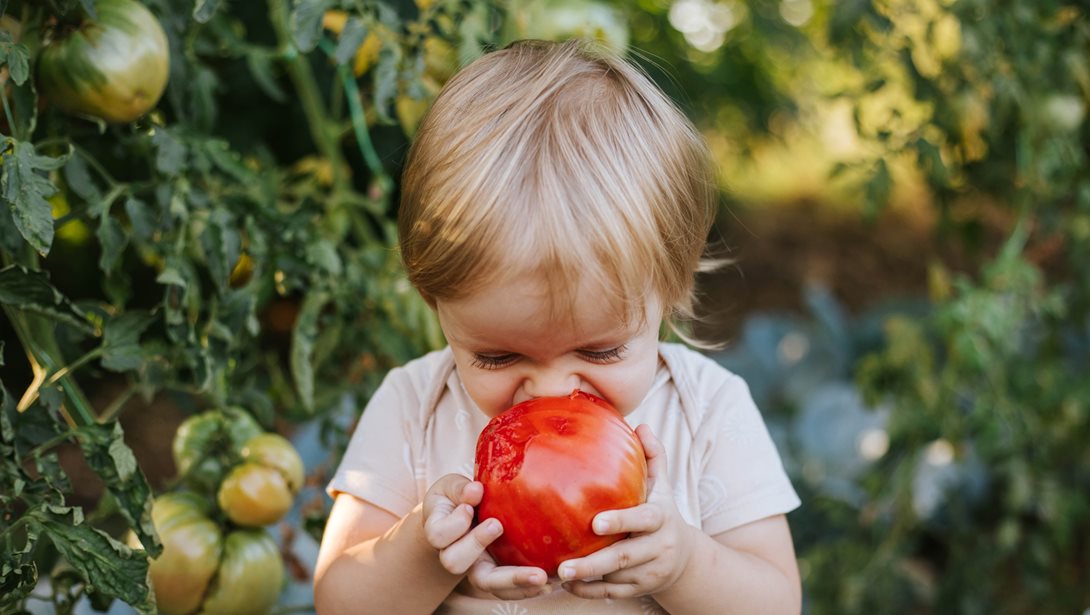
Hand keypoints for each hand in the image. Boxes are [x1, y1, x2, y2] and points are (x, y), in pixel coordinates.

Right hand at [421, 474, 548, 599]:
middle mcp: (453, 554)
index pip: (438, 535)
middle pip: (455, 562)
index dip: (454, 522)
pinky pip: (508, 589)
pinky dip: (526, 587)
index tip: (470, 507)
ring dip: (512, 579)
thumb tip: (476, 490)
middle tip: (497, 526)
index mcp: (439, 532)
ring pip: (486, 583)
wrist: (462, 516)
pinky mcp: (496, 574)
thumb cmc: (457, 497)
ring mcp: (475, 567)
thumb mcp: (452, 487)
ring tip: (539, 575)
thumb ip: (460, 489)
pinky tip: (548, 583)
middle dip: (476, 545)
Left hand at [556, 424, 695, 599]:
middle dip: (594, 563)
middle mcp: (659, 546)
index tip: (595, 523)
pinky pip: (613, 594)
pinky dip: (590, 592)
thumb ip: (653, 456)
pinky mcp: (641, 589)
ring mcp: (650, 571)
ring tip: (558, 575)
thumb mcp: (662, 485)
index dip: (622, 521)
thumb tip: (641, 425)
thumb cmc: (661, 512)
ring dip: (587, 580)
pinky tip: (567, 586)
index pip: (644, 519)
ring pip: (617, 580)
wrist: (685, 558)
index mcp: (661, 518)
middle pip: (626, 557)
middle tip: (564, 566)